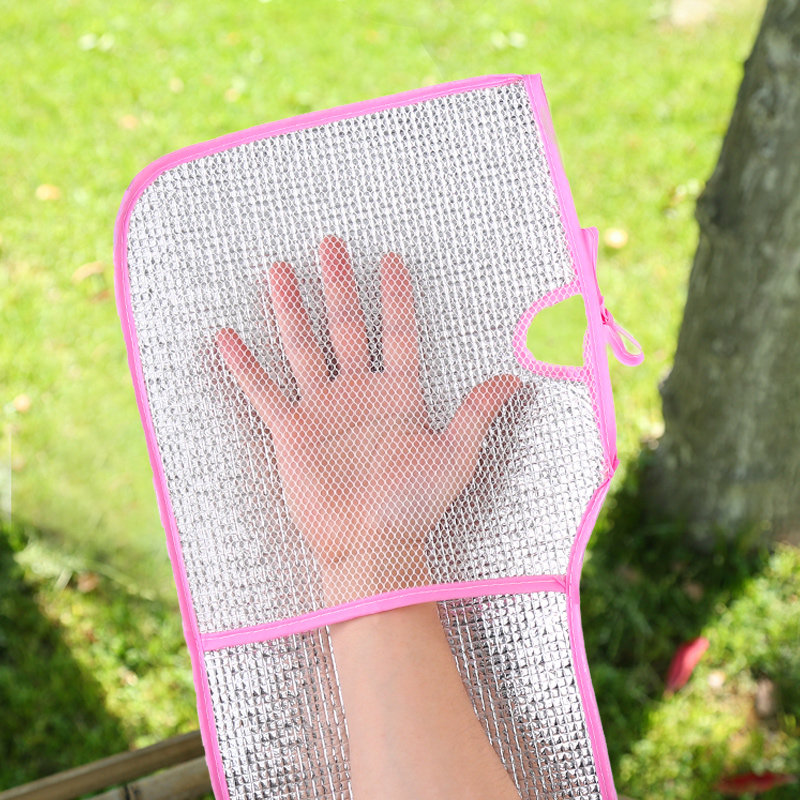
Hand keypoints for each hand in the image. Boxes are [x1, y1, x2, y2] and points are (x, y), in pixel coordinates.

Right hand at [215, 235, 520, 602]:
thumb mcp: (456, 454)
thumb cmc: (415, 505)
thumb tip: (515, 379)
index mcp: (399, 394)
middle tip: (330, 244)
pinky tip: (227, 336)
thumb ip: (477, 412)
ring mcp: (323, 409)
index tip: (391, 259)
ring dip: (291, 309)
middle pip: (347, 326)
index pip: (397, 331)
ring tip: (278, 271)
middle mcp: (359, 394)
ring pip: (303, 347)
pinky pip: (263, 392)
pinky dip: (245, 366)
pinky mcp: (292, 432)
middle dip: (338, 285)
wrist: (373, 545)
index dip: (395, 296)